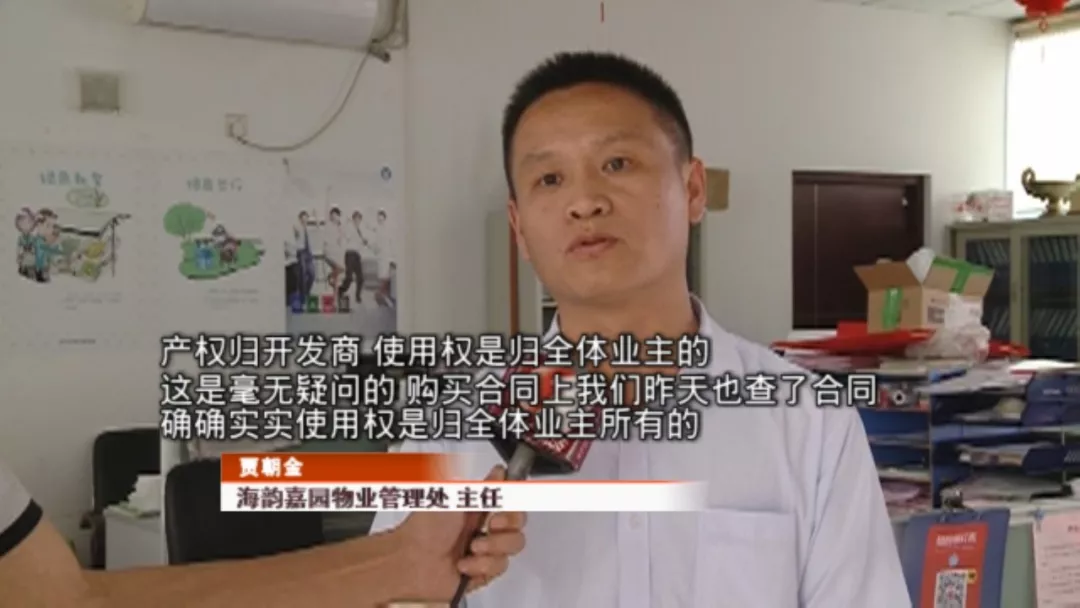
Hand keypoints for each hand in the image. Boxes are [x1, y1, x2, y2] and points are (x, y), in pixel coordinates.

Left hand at [390, 466, 526, 600]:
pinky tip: (464, 563)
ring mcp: (486, 550)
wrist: (411, 562)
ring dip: (494, 546)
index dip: (514, 497)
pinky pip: (500, 566)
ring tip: (472, 547)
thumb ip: (480, 485)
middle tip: (492, 523)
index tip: (506, 497)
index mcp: (478, 507)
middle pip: (519, 521)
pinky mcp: (483, 571)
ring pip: (514, 545)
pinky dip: (482, 565)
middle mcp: (484, 527)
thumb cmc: (424, 529)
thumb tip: (499, 469)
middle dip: (509, 521)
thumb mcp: (452, 497)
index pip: (510, 497)